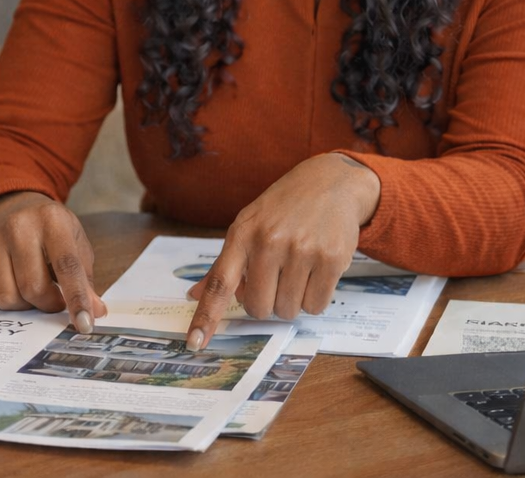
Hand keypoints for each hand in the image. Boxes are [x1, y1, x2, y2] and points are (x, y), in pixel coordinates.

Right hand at [0, 191, 105, 331]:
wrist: (17, 207)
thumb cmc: (53, 232)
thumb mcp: (77, 245)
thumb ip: (84, 279)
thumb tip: (95, 312)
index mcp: (52, 220)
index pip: (66, 265)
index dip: (77, 298)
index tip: (84, 325)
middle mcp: (18, 226)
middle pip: (32, 287)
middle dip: (48, 304)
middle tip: (55, 299)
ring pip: (7, 297)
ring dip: (24, 306)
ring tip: (32, 292)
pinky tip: (10, 289)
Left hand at [185, 153, 381, 349]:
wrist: (329, 182)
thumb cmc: (282, 209)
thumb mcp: (248, 226)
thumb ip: (223, 265)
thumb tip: (193, 295)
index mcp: (242, 234)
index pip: (219, 284)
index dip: (206, 317)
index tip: (193, 343)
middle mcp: (269, 242)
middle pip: (258, 307)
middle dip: (266, 303)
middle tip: (276, 280)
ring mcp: (301, 250)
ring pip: (289, 310)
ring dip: (292, 300)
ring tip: (298, 270)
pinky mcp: (331, 259)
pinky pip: (316, 306)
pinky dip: (315, 298)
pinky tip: (316, 272)